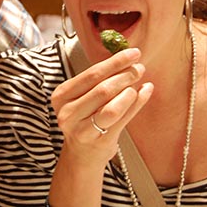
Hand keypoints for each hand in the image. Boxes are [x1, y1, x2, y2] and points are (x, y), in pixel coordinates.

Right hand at [51, 48, 152, 165]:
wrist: (82, 154)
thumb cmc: (84, 118)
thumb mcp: (81, 98)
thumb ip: (97, 80)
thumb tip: (125, 57)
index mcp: (61, 96)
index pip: (90, 74)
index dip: (114, 62)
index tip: (132, 53)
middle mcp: (68, 113)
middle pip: (102, 89)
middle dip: (125, 75)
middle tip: (139, 68)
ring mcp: (82, 129)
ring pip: (112, 106)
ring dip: (130, 91)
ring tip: (140, 82)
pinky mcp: (99, 142)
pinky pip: (123, 119)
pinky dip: (138, 103)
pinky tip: (145, 92)